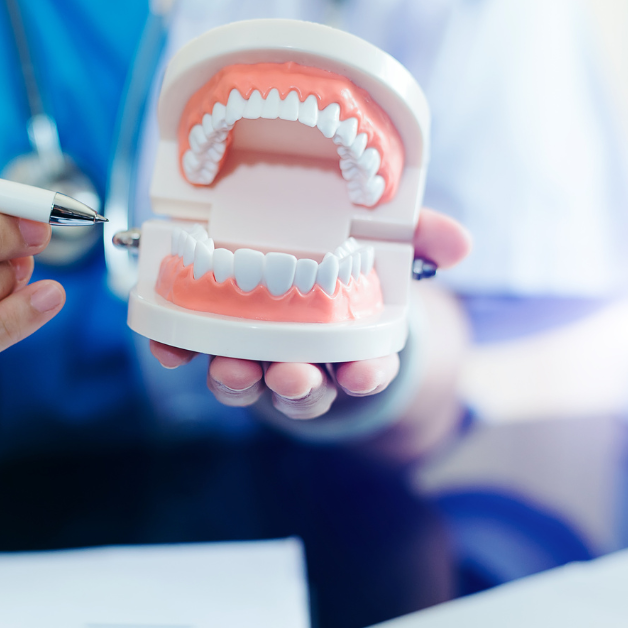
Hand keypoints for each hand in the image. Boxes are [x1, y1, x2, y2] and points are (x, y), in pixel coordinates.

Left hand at [149, 208, 470, 420]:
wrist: (292, 265)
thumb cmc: (347, 267)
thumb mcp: (389, 247)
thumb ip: (422, 239)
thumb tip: (459, 243)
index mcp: (350, 344)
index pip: (364, 369)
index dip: (365, 374)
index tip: (361, 373)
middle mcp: (302, 360)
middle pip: (301, 388)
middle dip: (297, 387)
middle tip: (291, 377)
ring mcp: (253, 354)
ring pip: (246, 381)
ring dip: (237, 379)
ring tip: (232, 368)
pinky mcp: (209, 338)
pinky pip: (192, 351)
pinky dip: (178, 350)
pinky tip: (168, 346)